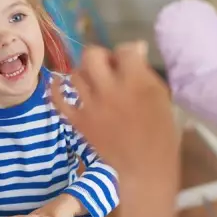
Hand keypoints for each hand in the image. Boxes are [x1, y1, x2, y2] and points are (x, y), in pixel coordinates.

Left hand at [48, 42, 178, 195]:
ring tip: (94, 81)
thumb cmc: (161, 132)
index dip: (128, 52)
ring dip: (85, 73)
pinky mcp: (79, 121)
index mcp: (135, 81)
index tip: (131, 61)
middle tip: (109, 67)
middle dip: (101, 56)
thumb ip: (145, 72)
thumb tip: (136, 49)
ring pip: (76, 74)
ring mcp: (91, 105)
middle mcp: (110, 88)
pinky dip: (56, 89)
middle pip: (92, 55)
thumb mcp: (161, 96)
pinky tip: (58, 82)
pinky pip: (59, 100)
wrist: (145, 167)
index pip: (124, 50)